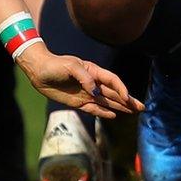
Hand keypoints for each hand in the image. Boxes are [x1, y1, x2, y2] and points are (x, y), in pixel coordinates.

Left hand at [18, 50, 142, 117]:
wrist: (39, 71)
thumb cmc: (55, 64)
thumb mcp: (71, 66)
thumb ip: (85, 78)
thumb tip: (96, 92)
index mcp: (93, 71)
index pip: (112, 81)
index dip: (121, 89)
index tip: (127, 98)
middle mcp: (92, 83)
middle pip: (114, 93)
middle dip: (128, 100)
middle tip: (141, 107)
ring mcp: (86, 93)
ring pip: (107, 102)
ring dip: (120, 107)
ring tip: (133, 112)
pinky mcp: (78, 102)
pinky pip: (94, 109)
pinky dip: (103, 113)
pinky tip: (113, 115)